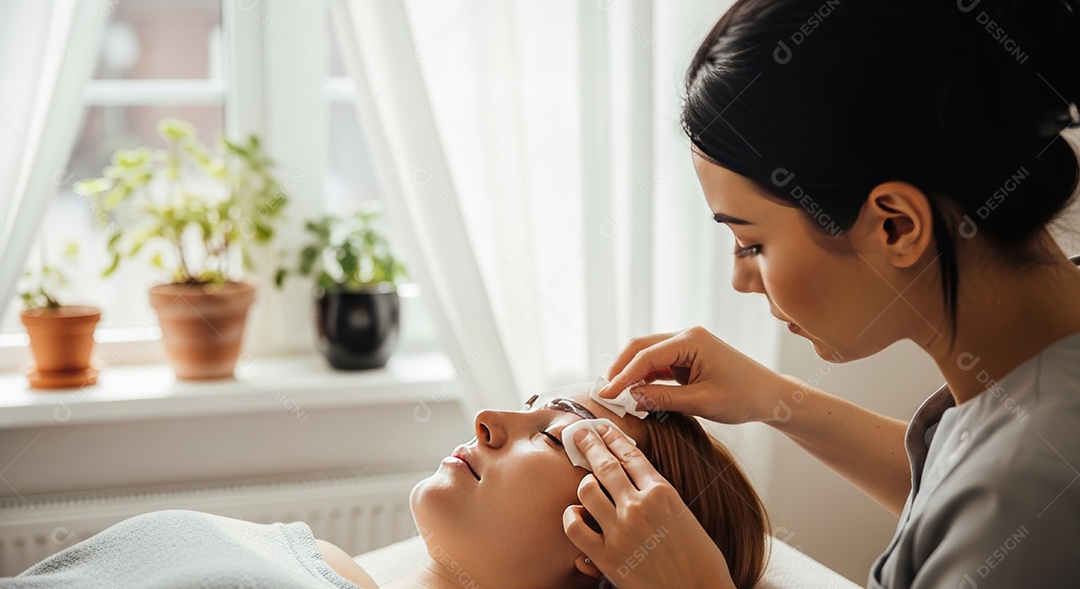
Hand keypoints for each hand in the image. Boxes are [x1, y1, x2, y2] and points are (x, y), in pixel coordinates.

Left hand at [563, 423, 735, 588]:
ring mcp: (620, 530)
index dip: (613, 438)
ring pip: (587, 490)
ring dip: (585, 483)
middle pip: (605, 465)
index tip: (603, 428)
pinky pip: (575, 526)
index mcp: (662, 492)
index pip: (631, 455)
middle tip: (579, 433)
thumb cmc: (700, 559)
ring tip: (586, 483)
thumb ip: (658, 496)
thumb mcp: (683, 515)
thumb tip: (636, 482)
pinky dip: (573, 517)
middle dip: (590, 444)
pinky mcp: (606, 556)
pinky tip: (577, 515)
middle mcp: (638, 506)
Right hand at [597, 326, 787, 424]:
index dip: (623, 376)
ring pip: (647, 355)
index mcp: (691, 340)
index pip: (645, 356)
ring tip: (616, 395)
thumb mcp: (701, 402)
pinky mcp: (687, 358)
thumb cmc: (743, 397)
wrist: (770, 396)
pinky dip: (644, 378)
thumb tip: (631, 397)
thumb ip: (664, 399)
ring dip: (631, 373)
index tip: (606, 395)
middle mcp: (686, 336)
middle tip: (605, 392)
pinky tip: (635, 393)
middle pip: (640, 347)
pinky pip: (658, 365)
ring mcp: (686, 346)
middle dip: (620, 369)